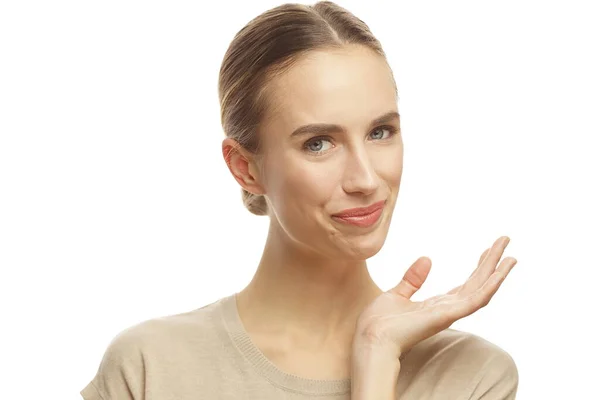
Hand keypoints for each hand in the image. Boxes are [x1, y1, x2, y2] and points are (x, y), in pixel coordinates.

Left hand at [352, 236, 516, 359]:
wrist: (371, 338)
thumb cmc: (379, 323)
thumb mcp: (396, 294)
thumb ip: (413, 280)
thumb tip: (427, 259)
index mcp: (437, 305)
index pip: (466, 285)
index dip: (478, 268)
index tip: (488, 250)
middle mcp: (448, 310)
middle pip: (477, 284)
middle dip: (492, 263)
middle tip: (505, 242)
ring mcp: (450, 313)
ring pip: (481, 291)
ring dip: (497, 273)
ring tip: (512, 256)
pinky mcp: (447, 316)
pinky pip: (474, 301)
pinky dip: (489, 288)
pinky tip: (499, 273)